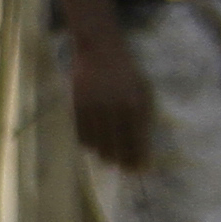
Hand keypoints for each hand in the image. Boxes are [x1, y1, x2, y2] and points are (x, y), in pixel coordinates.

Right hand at [65, 30, 153, 170]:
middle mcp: (113, 110)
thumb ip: (144, 117)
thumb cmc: (127, 71)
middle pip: (115, 148)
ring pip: (96, 145)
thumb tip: (142, 145)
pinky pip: (81, 135)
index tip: (139, 170)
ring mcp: (92, 110)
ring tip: (109, 156)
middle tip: (123, 167)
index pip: (136, 141)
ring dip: (104, 153)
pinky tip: (95, 143)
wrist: (99, 50)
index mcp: (135, 105)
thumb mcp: (144, 91)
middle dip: (120, 161)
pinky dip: (88, 143)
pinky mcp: (76, 108)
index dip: (137, 158)